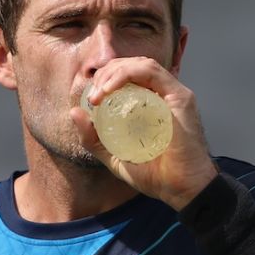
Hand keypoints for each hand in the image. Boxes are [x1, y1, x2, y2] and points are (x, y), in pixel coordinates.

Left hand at [71, 56, 218, 209]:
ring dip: (114, 73)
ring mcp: (173, 94)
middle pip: (131, 66)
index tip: (90, 100)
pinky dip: (127, 74)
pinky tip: (111, 89)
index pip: (125, 77)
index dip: (104, 80)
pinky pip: (151, 71)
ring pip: (140, 64)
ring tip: (99, 92)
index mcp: (149, 104)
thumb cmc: (154, 175)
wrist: (180, 189)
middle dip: (106, 74)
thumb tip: (74, 112)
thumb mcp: (114, 156)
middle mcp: (163, 95)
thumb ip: (93, 138)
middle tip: (92, 96)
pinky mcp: (180, 96)